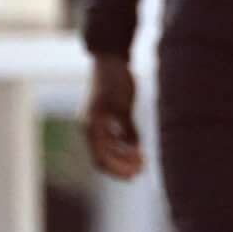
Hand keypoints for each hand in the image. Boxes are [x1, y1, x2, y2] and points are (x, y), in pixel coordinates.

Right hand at [82, 55, 144, 180]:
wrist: (110, 58)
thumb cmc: (116, 79)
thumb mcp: (124, 105)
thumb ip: (128, 128)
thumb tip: (135, 150)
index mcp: (91, 126)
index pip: (101, 158)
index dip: (118, 169)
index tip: (136, 173)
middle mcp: (90, 127)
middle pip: (103, 157)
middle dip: (122, 165)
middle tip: (142, 169)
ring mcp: (95, 123)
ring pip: (107, 149)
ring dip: (123, 156)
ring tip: (142, 159)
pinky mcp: (102, 117)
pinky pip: (111, 138)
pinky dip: (122, 145)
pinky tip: (136, 146)